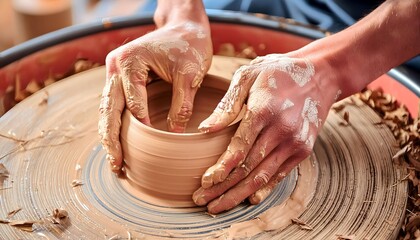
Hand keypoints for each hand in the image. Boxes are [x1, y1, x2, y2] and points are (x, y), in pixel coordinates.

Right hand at [98, 21, 211, 172]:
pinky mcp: (123, 80)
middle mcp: (116, 67)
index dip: (140, 125)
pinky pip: (116, 106)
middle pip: (109, 108)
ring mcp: (116, 73)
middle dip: (111, 138)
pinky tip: (119, 145)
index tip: (147, 147)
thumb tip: (174, 136)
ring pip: (108, 109)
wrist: (185, 28)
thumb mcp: (190, 75)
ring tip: (114, 161)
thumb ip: (182, 105)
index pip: (132, 101)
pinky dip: (116, 125)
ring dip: (110, 135)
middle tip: (116, 164)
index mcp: (130, 62)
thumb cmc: (189, 46)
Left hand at [193, 54, 338, 213]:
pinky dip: (264, 188)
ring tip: (218, 206)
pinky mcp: (303, 149)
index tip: (204, 183)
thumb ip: (227, 105)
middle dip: (223, 188)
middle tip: (202, 202)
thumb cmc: (277, 72)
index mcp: (264, 110)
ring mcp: (295, 142)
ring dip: (239, 194)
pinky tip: (248, 199)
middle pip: (248, 168)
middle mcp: (282, 130)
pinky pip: (280, 174)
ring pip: (262, 176)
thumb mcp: (248, 77)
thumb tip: (205, 130)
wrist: (321, 74)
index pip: (239, 148)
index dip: (220, 169)